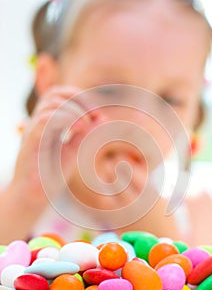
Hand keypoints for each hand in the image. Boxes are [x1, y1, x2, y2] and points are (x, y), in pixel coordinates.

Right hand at [12, 86, 103, 206]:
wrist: (33, 196)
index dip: (80, 98)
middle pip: (55, 93)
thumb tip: (102, 117)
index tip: (98, 113)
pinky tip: (80, 129)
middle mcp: (38, 122)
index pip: (60, 95)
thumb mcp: (74, 149)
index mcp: (47, 122)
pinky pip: (45, 120)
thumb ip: (86, 133)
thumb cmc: (51, 173)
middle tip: (94, 115)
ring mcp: (33, 130)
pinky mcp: (31, 141)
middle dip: (79, 99)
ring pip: (51, 104)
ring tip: (86, 125)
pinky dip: (66, 119)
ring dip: (74, 110)